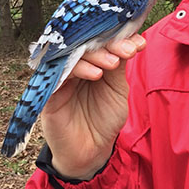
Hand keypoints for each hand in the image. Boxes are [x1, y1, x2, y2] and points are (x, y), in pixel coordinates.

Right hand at [41, 34, 145, 179]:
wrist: (92, 151)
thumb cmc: (104, 117)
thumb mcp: (117, 87)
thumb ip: (119, 65)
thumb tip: (131, 40)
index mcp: (91, 60)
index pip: (101, 40)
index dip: (119, 37)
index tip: (139, 42)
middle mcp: (74, 64)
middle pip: (86, 42)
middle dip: (109, 43)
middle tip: (127, 50)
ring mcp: (61, 76)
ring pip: (73, 53)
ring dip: (96, 54)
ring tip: (113, 63)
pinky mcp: (49, 91)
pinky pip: (60, 72)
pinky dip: (79, 69)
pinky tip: (96, 74)